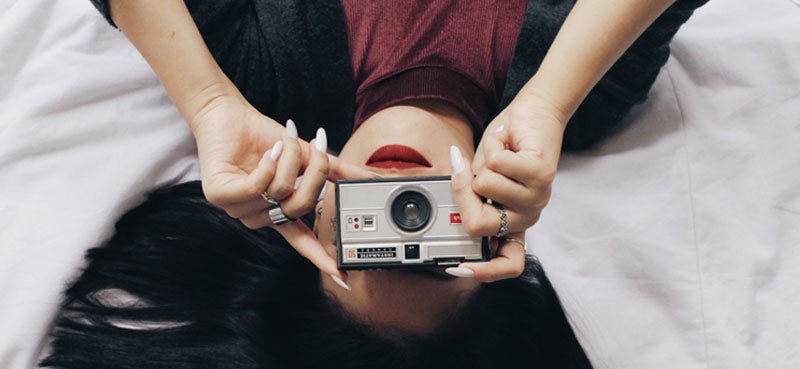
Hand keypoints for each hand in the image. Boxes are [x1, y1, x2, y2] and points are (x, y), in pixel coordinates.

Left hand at [189, 97, 370, 278]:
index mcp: (278, 212)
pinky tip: (267, 153)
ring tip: (282, 142)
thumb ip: (333, 171)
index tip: (341, 276)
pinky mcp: (219, 194)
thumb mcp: (306, 156)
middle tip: (313, 145)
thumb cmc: (263, 137)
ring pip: (279, 193)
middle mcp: (258, 215)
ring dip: (288, 159)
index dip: (322, 257)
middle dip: (313, 171)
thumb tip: (367, 176)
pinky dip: (267, 165)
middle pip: (300, 206)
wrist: (229, 114)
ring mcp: (237, 208)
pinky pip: (255, 188)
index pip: (302, 241)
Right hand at [449, 92, 565, 281]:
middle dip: (462, 194)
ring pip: (484, 187)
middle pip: (478, 226)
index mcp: (513, 223)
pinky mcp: (542, 175)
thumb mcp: (480, 175)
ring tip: (499, 152)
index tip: (458, 268)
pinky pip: (498, 165)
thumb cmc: (506, 145)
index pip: (508, 264)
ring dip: (483, 161)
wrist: (534, 113)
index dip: (483, 271)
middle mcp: (527, 217)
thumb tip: (446, 191)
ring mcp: (536, 198)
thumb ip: (468, 192)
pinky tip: (507, 141)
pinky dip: (494, 146)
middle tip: (467, 172)